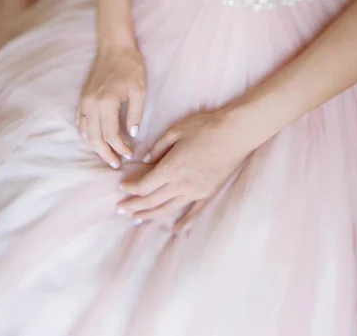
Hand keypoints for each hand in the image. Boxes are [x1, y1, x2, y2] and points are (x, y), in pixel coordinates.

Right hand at [78, 46, 145, 168]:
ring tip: (106, 156)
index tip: (129, 154)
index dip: (120, 147)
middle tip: (116, 164)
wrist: (114, 48)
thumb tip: (132, 135)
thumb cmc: (130, 67)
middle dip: (105, 154)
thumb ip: (135, 114)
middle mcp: (90, 104)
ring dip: (94, 148)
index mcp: (106, 102)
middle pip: (94, 138)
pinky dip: (86, 136)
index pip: (110, 134)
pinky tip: (95, 141)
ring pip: (84, 133)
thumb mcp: (140, 90)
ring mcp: (83, 102)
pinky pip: (79, 123)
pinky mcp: (81, 100)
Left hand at [117, 108, 258, 231]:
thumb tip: (146, 161)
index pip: (143, 185)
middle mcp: (181, 184)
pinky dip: (184, 222)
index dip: (130, 188)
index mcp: (170, 168)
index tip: (122, 186)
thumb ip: (158, 148)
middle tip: (120, 209)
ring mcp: (196, 191)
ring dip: (150, 215)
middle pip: (151, 201)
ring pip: (168, 209)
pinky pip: (193, 213)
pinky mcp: (208, 193)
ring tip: (137, 218)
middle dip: (133, 206)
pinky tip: (175, 230)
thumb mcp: (175, 131)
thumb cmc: (205, 127)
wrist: (235, 132)